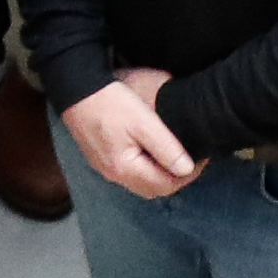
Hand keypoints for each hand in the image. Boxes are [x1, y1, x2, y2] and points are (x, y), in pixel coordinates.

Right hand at [61, 68, 197, 199]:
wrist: (76, 89)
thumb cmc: (110, 102)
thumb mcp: (144, 122)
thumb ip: (166, 148)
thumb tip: (186, 169)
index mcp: (125, 169)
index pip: (165, 185)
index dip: (188, 176)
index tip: (201, 158)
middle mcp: (114, 174)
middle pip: (152, 189)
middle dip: (175, 179)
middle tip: (192, 160)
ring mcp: (105, 167)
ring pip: (141, 182)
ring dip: (160, 174)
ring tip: (175, 156)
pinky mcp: (101, 157)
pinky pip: (129, 172)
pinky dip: (146, 168)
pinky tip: (152, 152)